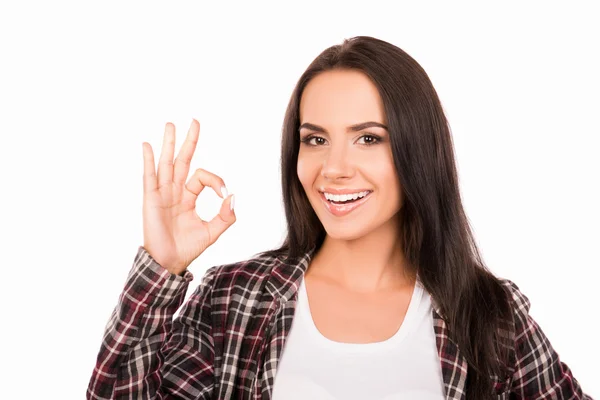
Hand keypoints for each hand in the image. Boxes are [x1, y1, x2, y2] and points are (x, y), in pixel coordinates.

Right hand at [141, 119, 235, 274]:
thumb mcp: (212, 232)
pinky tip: (147, 146)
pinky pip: (149, 176)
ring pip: (166, 163)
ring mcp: (162, 193)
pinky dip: (148, 161)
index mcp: (188, 197)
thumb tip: (232, 196)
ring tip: (170, 125)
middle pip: (182, 160)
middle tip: (194, 121)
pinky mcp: (151, 199)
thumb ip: (225, 216)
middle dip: (189, 141)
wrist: (169, 262)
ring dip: (168, 144)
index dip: (216, 181)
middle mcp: (175, 191)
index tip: (224, 194)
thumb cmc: (187, 248)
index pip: (202, 176)